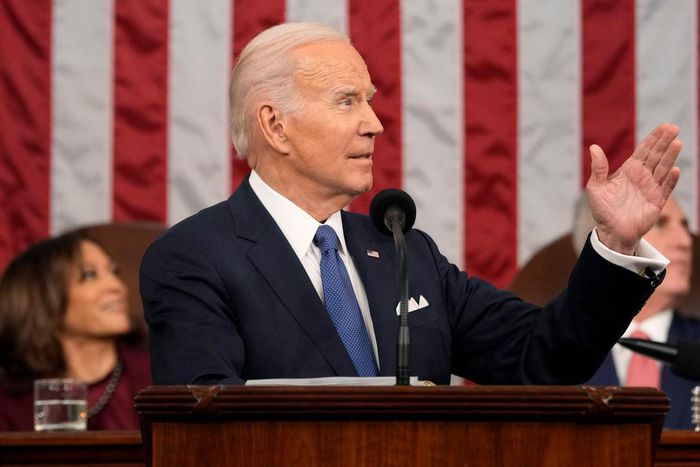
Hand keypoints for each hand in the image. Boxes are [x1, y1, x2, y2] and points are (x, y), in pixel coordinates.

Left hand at [586, 123, 681, 254]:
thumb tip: (594, 147)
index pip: (644, 150)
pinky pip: (665, 189)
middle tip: (674, 128)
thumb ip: (598, 168)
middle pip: (656, 155)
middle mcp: (642, 177)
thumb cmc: (603, 209)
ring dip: (670, 156)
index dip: (654, 138)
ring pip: (663, 169)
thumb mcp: (596, 187)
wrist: (611, 231)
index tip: (664, 126)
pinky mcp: (656, 202)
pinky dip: (670, 180)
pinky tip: (674, 170)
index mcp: (629, 170)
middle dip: (665, 142)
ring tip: (677, 143)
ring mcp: (651, 188)